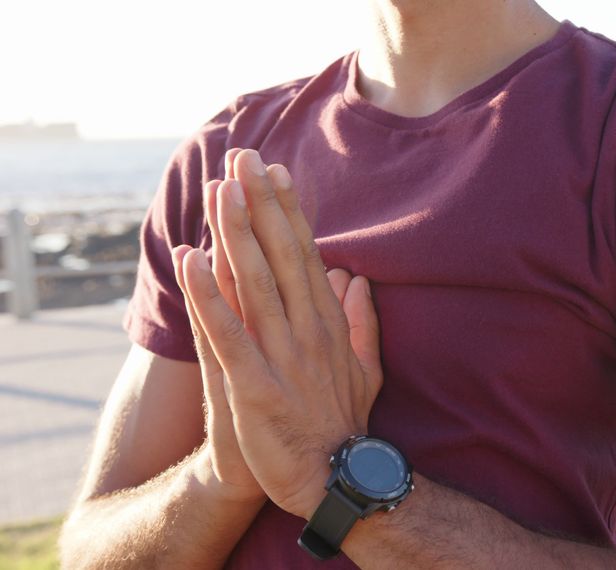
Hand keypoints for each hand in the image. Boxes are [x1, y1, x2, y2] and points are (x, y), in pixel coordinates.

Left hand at [177, 149, 382, 518]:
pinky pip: (227, 333)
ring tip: (218, 188)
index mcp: (328, 323)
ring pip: (254, 282)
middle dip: (259, 204)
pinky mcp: (255, 385)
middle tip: (242, 158)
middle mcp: (307, 330)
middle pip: (280, 256)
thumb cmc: (344, 424)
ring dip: (235, 233)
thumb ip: (361, 322)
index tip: (275, 174)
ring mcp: (282, 355)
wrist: (335, 479)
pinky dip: (207, 296)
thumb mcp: (365, 369)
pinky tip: (191, 259)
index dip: (288, 212)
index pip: (306, 255)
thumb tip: (357, 277)